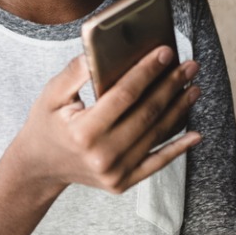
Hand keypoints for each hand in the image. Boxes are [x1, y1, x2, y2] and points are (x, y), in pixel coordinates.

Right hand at [10, 47, 200, 193]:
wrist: (40, 166)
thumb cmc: (46, 124)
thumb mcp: (50, 95)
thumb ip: (73, 73)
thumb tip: (98, 51)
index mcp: (83, 131)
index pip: (124, 95)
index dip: (147, 72)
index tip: (165, 52)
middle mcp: (101, 155)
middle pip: (146, 114)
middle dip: (171, 86)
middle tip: (189, 66)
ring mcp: (115, 172)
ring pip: (156, 135)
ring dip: (179, 110)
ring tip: (193, 88)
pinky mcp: (123, 183)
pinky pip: (157, 163)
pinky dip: (178, 148)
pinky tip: (195, 133)